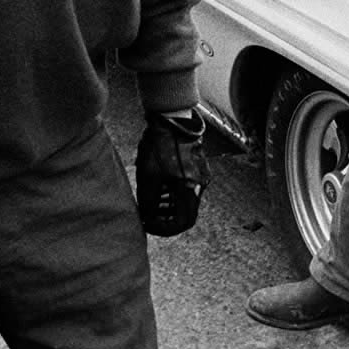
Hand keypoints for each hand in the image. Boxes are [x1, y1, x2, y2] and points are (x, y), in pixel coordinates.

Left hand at [136, 107, 209, 236]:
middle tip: (151, 217)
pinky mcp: (200, 167)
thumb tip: (147, 218)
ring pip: (187, 201)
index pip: (181, 223)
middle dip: (167, 219)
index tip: (149, 225)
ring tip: (153, 203)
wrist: (173, 119)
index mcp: (188, 189)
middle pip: (186, 214)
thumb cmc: (159, 146)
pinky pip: (189, 188)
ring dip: (171, 206)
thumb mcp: (148, 177)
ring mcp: (202, 175)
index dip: (164, 229)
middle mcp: (199, 185)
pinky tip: (161, 188)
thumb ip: (148, 202)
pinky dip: (176, 194)